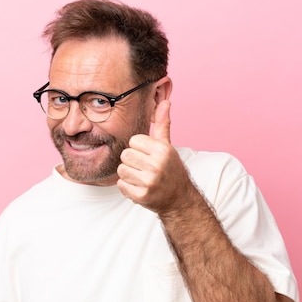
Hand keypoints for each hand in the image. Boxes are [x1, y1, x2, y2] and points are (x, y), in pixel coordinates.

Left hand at [117, 100, 193, 214]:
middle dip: (132, 162)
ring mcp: (149, 181)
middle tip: (144, 168)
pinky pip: (121, 185)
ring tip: (142, 178)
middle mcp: (157, 165)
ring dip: (129, 175)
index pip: (133, 141)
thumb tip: (165, 101)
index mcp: (162, 150)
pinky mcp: (142, 195)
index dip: (138, 148)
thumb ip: (163, 124)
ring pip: (121, 170)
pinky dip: (128, 187)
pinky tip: (140, 188)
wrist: (179, 199)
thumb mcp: (168, 146)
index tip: (148, 156)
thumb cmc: (171, 170)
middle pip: (125, 155)